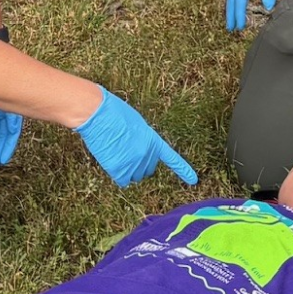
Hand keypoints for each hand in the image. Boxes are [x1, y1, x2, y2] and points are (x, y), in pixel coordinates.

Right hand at [73, 86, 197, 186]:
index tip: (194, 180)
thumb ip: (142, 140)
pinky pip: (122, 180)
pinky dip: (118, 174)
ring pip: (135, 176)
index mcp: (153, 140)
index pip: (171, 158)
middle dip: (139, 164)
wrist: (98, 114)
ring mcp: (134, 163)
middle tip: (125, 150)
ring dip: (128, 169)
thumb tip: (136, 152)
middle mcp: (147, 154)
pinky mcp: (120, 169)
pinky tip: (112, 160)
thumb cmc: (113, 113)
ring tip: (117, 152)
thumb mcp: (136, 124)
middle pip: (148, 170)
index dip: (183, 170)